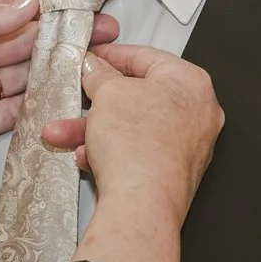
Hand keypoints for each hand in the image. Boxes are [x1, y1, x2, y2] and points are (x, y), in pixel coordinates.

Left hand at [0, 0, 117, 202]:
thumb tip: (30, 2)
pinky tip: (67, 97)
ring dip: (55, 70)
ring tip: (93, 64)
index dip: (44, 10)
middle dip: (60, 39)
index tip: (80, 6)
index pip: (8, 13)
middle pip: (23, 44)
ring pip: (24, 77)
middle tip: (103, 33)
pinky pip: (15, 114)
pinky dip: (39, 106)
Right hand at [40, 44, 221, 261]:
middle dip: (95, 102)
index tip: (90, 57)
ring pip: (131, 127)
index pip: (145, 56)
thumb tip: (96, 67)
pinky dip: (108, 151)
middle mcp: (197, 113)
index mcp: (191, 82)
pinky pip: (134, 151)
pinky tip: (85, 157)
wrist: (142, 206)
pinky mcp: (172, 173)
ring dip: (93, 130)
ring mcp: (187, 146)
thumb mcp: (108, 93)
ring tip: (63, 134)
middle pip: (137, 96)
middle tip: (76, 97)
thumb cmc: (139, 148)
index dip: (110, 55)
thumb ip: (100, 74)